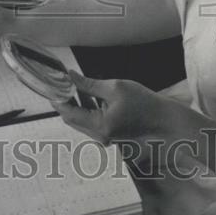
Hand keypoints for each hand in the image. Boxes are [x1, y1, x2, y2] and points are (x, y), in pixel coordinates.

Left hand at [57, 71, 184, 144]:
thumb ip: (89, 84)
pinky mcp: (108, 135)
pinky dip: (85, 109)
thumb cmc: (143, 103)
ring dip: (75, 104)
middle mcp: (99, 136)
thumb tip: (70, 76)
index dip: (57, 98)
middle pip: (71, 119)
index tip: (52, 83)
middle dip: (64, 101)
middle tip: (62, 81)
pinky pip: (89, 122)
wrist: (164, 120)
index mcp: (100, 125)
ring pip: (79, 121)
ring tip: (74, 84)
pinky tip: (88, 94)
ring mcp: (103, 137)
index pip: (68, 113)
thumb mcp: (115, 88)